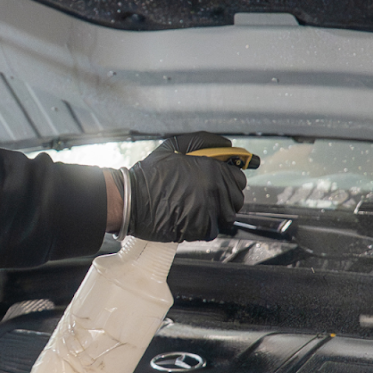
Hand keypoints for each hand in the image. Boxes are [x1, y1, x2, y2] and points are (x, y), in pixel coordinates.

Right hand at [121, 133, 251, 241]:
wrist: (133, 200)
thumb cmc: (150, 175)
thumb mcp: (174, 147)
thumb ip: (203, 142)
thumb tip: (226, 143)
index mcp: (212, 169)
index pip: (239, 178)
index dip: (230, 180)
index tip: (222, 183)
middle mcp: (215, 190)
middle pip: (236, 199)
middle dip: (225, 198)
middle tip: (208, 197)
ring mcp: (210, 210)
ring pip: (227, 216)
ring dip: (217, 213)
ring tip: (199, 209)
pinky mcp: (201, 229)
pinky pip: (214, 230)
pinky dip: (205, 227)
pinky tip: (191, 218)